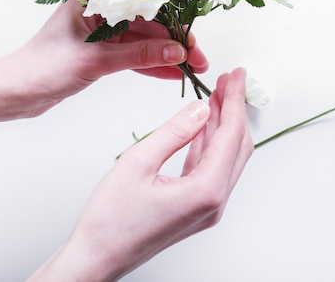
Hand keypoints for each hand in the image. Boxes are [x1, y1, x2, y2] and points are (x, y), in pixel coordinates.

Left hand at [4, 0, 208, 115]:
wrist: (15, 92)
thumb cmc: (43, 67)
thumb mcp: (96, 60)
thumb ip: (140, 54)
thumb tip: (178, 53)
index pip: (143, 1)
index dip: (172, 19)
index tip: (192, 37)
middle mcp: (100, 8)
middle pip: (148, 21)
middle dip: (174, 41)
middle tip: (199, 59)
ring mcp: (101, 30)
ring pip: (144, 39)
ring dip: (167, 54)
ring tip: (192, 69)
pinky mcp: (101, 50)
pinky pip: (133, 54)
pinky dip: (151, 64)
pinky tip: (172, 74)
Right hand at [28, 68, 252, 280]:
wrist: (96, 258)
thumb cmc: (110, 220)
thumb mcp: (139, 162)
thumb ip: (174, 132)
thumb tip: (201, 108)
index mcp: (205, 191)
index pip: (231, 135)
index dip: (236, 101)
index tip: (237, 76)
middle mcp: (214, 202)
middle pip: (236, 146)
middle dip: (234, 110)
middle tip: (229, 81)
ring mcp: (207, 208)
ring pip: (226, 157)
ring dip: (222, 125)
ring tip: (217, 96)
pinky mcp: (196, 208)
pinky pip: (211, 169)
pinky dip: (209, 143)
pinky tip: (203, 124)